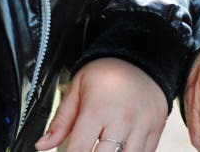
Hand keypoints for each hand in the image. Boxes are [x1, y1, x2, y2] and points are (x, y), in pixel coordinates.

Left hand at [35, 57, 167, 151]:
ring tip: (104, 148)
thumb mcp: (78, 88)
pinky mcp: (156, 128)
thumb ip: (61, 120)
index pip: (79, 150)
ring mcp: (142, 125)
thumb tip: (42, 145)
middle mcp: (122, 119)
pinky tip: (120, 149)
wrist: (141, 57)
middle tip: (86, 149)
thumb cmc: (106, 73)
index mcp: (98, 108)